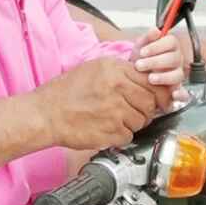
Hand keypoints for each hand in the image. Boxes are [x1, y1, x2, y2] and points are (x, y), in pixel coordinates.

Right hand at [35, 58, 160, 150]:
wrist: (45, 114)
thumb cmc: (65, 93)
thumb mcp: (95, 69)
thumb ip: (121, 72)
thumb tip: (146, 79)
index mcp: (114, 69)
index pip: (152, 81)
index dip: (158, 92)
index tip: (160, 99)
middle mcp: (117, 87)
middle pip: (151, 102)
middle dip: (145, 109)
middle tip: (131, 111)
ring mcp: (116, 110)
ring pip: (142, 121)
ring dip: (132, 123)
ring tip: (113, 119)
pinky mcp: (112, 131)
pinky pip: (129, 136)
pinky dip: (121, 136)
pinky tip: (106, 129)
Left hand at [131, 29, 188, 88]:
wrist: (135, 72)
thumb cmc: (141, 57)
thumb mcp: (141, 45)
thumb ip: (148, 37)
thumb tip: (155, 30)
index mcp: (171, 46)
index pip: (171, 42)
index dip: (156, 47)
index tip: (142, 52)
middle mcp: (177, 59)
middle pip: (174, 58)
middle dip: (155, 62)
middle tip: (139, 65)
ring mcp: (177, 73)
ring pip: (178, 75)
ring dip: (163, 77)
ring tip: (150, 78)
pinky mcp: (176, 88)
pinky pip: (184, 92)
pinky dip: (181, 94)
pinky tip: (173, 94)